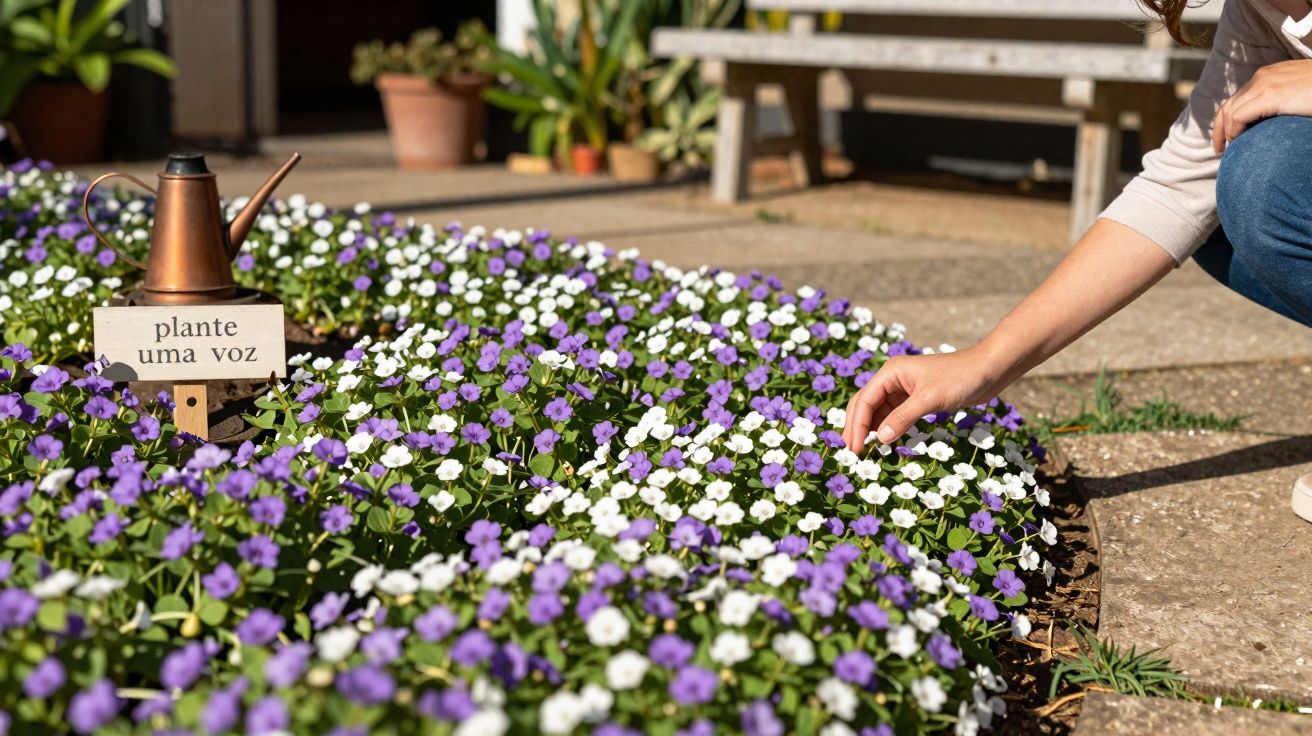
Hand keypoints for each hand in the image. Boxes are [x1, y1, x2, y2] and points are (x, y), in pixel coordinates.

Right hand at [841, 346, 1008, 451]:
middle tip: (852, 452)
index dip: (856, 425)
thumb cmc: (961, 378)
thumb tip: (881, 439)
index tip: (855, 449)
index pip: (864, 400)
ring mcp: (903, 389)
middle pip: (864, 404)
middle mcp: (892, 379)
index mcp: (891, 372)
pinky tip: (884, 441)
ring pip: (877, 411)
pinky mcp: (915, 398)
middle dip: (856, 427)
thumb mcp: (930, 399)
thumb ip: (903, 418)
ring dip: (870, 429)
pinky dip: (886, 428)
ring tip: (865, 451)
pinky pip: (893, 414)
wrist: (989, 370)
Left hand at [1212, 60, 1311, 152]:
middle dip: (1219, 129)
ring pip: (1230, 112)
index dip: (1227, 119)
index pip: (1238, 98)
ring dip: (1225, 134)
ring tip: (1229, 152)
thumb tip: (1272, 123)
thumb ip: (1284, 103)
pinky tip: (1239, 143)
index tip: (1227, 138)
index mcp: (1269, 75)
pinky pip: (1238, 117)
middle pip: (1228, 105)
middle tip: (1219, 149)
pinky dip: (1234, 132)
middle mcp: (1263, 76)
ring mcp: (1265, 84)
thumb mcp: (1300, 94)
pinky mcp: (1270, 95)